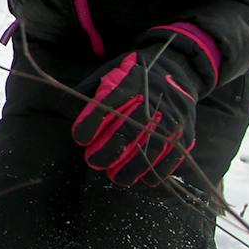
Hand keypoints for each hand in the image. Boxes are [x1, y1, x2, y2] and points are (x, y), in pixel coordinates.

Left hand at [71, 28, 216, 184]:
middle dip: (107, 150)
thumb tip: (64, 109)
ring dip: (131, 166)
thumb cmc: (134, 76)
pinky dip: (159, 170)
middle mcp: (150, 100)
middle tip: (93, 162)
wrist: (177, 69)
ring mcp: (170, 116)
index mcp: (128, 83)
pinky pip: (173, 154)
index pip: (106, 105)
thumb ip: (87, 91)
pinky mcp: (184, 129)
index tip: (80, 138)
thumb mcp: (109, 73)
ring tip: (115, 177)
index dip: (90, 124)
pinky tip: (145, 179)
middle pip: (127, 130)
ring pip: (150, 147)